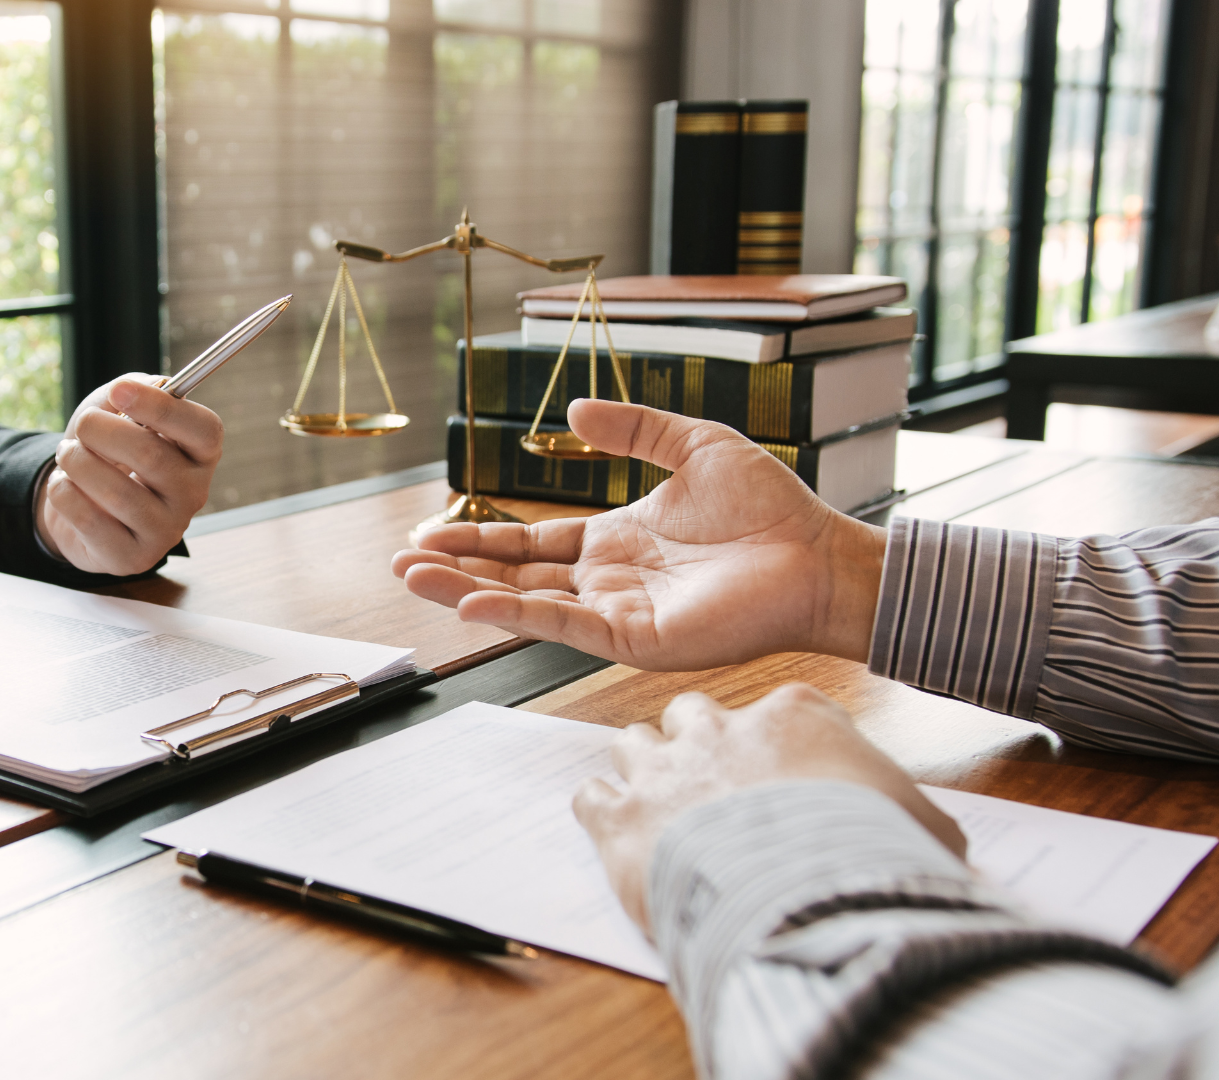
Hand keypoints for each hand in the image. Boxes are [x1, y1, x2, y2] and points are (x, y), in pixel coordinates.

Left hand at [37, 374, 223, 575]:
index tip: (119, 392)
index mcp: (200, 453)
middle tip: (83, 425)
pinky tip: (64, 485)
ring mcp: (166, 530)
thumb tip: (127, 391)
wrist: (81, 503)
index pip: (202, 429)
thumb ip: (128, 390)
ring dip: (78, 462)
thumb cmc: (108, 451)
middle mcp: (193, 494)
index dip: (161, 407)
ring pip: (117, 492)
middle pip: (151, 455)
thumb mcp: (118, 410)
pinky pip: (91, 520)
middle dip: (101, 431)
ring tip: (67, 454)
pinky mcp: (133, 557)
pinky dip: (64, 492)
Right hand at [392, 399, 885, 669]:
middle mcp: (608, 583)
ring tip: (413, 579)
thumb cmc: (772, 510)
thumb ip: (635, 429)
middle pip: (514, 577)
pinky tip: (474, 602)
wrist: (820, 555)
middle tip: (400, 561)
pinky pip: (565, 626)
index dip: (480, 540)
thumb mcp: (693, 446)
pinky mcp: (638, 639)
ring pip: (527, 604)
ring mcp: (619, 614)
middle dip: (456, 569)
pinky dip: (517, 615)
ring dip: (467, 592)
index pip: (531, 546)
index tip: (430, 533)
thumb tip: (577, 411)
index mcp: (616, 543)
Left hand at [572, 683, 965, 931]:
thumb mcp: (919, 823)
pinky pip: (591, 796)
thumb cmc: (868, 856)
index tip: (780, 768)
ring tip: (658, 803)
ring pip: (632, 743)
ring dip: (643, 770)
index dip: (774, 742)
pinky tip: (616, 830)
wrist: (807, 895)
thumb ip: (913, 816)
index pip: (776, 709)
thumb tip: (938, 840)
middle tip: (709, 780)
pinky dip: (601, 811)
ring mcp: (664, 771)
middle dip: (696, 741)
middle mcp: (719, 731)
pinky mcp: (620, 819)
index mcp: (793, 716)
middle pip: (692, 713)